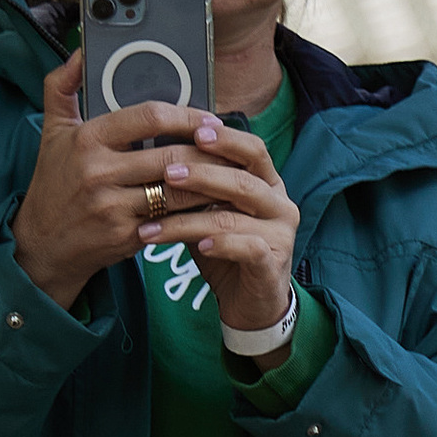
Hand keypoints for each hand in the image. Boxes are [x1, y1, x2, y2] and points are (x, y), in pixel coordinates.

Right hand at [11, 52, 221, 313]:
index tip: (209, 119)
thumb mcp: (51, 132)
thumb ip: (62, 86)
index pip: (148, 117)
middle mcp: (99, 172)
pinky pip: (172, 220)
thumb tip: (79, 51)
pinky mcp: (125, 236)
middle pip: (171, 156)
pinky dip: (195, 212)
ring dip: (208, 184)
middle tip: (230, 149)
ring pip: (177, 191)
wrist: (41, 245)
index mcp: (87, 139)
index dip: (186, 116)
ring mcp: (113, 207)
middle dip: (207, 153)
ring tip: (228, 176)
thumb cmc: (52, 183)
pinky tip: (210, 205)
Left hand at [164, 111, 299, 332]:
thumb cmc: (227, 252)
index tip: (193, 132)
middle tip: (166, 173)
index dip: (226, 139)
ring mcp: (281, 234)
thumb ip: (196, 189)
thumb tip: (155, 157)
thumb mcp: (210, 213)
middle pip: (242, 180)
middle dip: (202, 174)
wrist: (251, 304)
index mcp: (268, 184)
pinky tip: (199, 246)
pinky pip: (248, 248)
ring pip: (234, 217)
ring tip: (155, 223)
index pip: (253, 150)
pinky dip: (222, 244)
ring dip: (190, 219)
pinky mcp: (274, 264)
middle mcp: (280, 204)